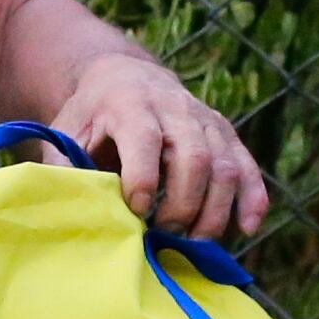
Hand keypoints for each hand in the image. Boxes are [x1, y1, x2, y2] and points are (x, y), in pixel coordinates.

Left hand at [53, 48, 268, 241]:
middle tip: (165, 235)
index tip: (136, 210)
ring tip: (194, 242)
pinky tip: (246, 228)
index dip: (143, 178)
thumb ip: (66, 168)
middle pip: (195, 156)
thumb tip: (77, 210)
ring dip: (215, 210)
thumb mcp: (67, 133)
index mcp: (130, 103)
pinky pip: (247, 166)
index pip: (145, 139)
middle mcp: (175, 107)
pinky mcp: (225, 133)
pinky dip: (252, 198)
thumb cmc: (91, 115)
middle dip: (183, 204)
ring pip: (225, 165)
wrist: (124, 76)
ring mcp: (205, 119)